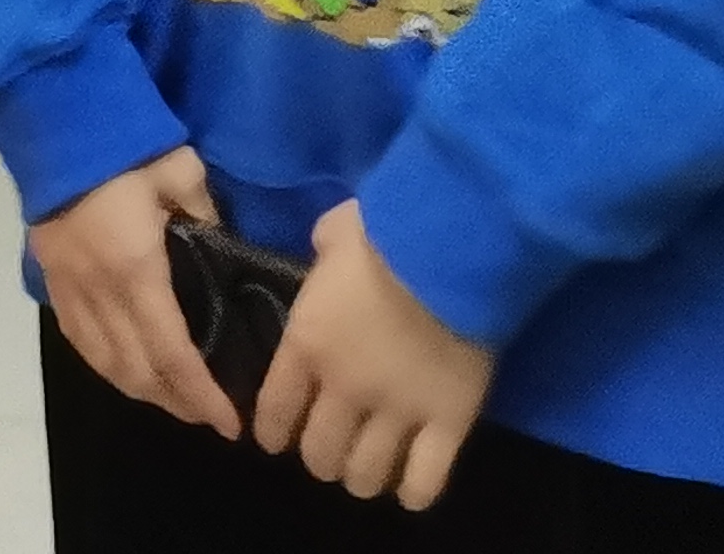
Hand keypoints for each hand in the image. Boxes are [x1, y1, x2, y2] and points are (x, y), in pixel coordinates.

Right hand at [26, 146, 241, 438]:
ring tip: (172, 398)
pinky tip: (123, 368)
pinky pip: (78, 339)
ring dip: (141, 390)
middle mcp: (100, 292)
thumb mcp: (180, 169)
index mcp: (137, 270)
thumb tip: (223, 242)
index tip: (228, 422)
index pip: (172, 354)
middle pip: (138, 371)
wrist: (52, 120)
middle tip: (209, 414)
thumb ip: (206, 212)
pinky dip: (104, 365)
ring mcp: (70, 288)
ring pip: (105, 363)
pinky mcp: (50, 277)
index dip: (200, 396)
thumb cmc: (122, 144)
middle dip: (176, 402)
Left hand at [255, 197, 493, 503]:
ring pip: (366, 475)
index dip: (273, 432)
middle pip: (319, 454)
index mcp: (308, 344)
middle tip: (331, 447)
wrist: (450, 249)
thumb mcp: (335, 232)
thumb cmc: (386, 231)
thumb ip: (323, 250)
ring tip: (370, 467)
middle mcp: (345, 389)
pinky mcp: (448, 422)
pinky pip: (425, 480)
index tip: (276, 438)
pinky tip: (411, 488)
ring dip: (363, 477)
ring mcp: (397, 411)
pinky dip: (415, 492)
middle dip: (320, 458)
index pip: (274, 411)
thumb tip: (326, 250)